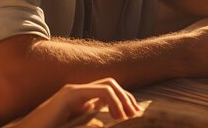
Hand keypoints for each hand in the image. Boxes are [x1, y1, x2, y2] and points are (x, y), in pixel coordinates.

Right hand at [9, 78, 140, 127]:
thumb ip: (91, 123)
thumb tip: (104, 123)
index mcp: (81, 102)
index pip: (109, 93)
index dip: (125, 101)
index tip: (136, 115)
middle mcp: (79, 93)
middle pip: (111, 84)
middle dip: (127, 97)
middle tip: (137, 114)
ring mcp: (74, 91)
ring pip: (108, 85)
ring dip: (122, 98)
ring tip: (129, 115)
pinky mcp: (70, 94)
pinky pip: (99, 91)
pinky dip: (114, 101)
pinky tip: (119, 115)